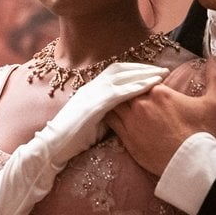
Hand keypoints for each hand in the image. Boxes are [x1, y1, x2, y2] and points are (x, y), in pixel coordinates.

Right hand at [40, 62, 167, 165]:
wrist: (53, 146)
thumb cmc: (72, 140)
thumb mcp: (92, 122)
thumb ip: (107, 115)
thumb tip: (124, 116)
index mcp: (90, 90)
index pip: (115, 72)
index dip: (134, 70)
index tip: (151, 72)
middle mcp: (91, 87)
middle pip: (121, 69)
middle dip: (143, 68)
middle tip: (163, 70)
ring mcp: (92, 94)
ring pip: (122, 76)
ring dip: (144, 74)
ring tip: (162, 75)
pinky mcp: (95, 104)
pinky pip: (120, 92)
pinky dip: (137, 86)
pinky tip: (152, 85)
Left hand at [107, 57, 215, 175]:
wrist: (191, 162)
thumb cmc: (202, 132)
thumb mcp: (213, 103)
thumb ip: (214, 78)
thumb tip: (214, 58)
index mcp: (160, 92)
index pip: (145, 79)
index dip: (145, 81)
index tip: (147, 84)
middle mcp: (141, 103)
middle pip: (127, 90)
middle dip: (128, 90)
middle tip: (129, 92)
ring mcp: (131, 121)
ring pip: (115, 103)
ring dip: (116, 101)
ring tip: (116, 101)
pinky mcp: (125, 137)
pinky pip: (110, 121)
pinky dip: (109, 115)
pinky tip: (109, 114)